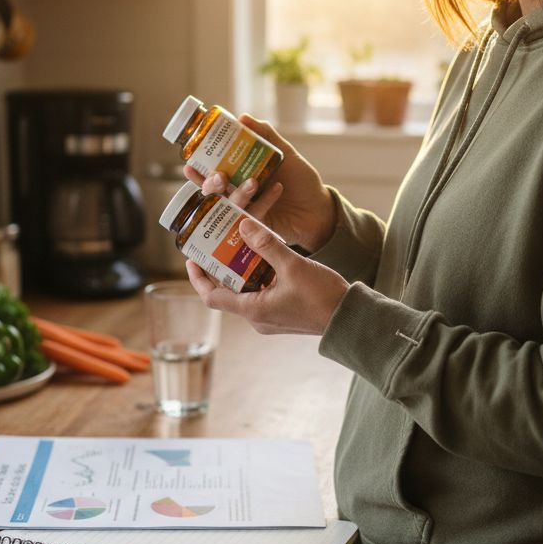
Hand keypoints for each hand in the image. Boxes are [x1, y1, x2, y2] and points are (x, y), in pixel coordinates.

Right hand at [184, 115, 335, 251]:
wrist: (319, 208)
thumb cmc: (301, 180)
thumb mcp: (285, 153)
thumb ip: (265, 135)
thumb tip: (242, 118)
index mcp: (239, 178)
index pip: (212, 174)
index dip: (198, 171)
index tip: (190, 162)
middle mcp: (239, 196)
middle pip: (214, 192)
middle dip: (212, 184)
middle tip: (220, 176)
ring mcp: (247, 213)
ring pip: (231, 205)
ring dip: (238, 194)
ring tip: (253, 182)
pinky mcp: (259, 227)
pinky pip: (255, 214)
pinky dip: (265, 200)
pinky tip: (277, 188)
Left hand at [186, 218, 348, 335]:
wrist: (350, 319)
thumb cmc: (323, 297)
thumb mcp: (293, 266)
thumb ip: (267, 244)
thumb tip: (243, 224)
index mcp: (253, 310)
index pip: (212, 297)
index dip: (198, 278)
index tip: (192, 258)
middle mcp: (256, 317)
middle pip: (227, 291)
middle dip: (221, 266)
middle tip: (218, 242)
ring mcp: (270, 316)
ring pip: (246, 289)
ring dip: (242, 268)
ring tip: (240, 242)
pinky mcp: (283, 312)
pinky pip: (262, 292)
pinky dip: (259, 274)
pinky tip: (265, 254)